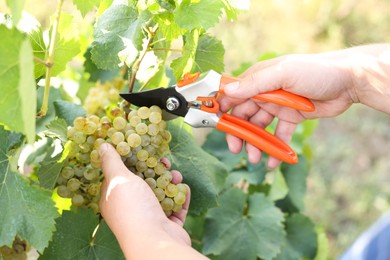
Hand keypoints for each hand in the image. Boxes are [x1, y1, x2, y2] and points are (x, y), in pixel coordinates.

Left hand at [99, 143, 204, 258]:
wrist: (155, 241)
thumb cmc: (133, 209)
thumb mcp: (119, 179)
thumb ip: (111, 161)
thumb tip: (102, 145)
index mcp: (115, 198)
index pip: (120, 176)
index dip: (130, 161)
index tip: (141, 150)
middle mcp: (131, 208)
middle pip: (144, 183)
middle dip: (155, 170)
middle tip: (164, 161)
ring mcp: (150, 217)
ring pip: (161, 194)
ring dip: (170, 182)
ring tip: (176, 175)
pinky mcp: (168, 223)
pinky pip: (176, 206)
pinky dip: (180, 197)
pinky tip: (183, 188)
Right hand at [219, 52, 356, 167]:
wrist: (349, 80)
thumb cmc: (315, 71)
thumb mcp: (283, 74)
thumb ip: (254, 84)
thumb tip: (226, 91)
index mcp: (259, 78)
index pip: (234, 95)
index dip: (224, 110)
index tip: (216, 126)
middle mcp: (265, 92)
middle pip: (244, 115)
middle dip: (239, 133)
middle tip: (237, 150)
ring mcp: (278, 106)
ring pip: (260, 128)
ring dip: (256, 143)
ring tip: (256, 159)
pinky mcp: (292, 118)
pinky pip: (279, 135)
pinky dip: (275, 148)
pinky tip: (273, 162)